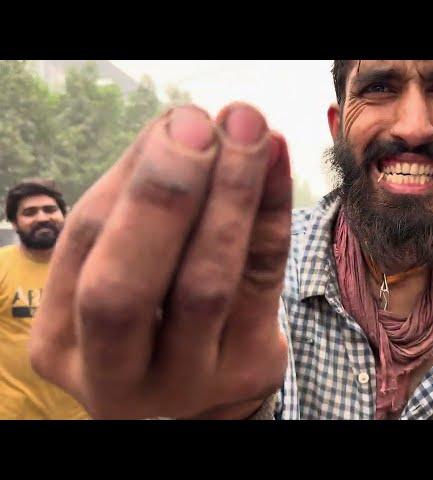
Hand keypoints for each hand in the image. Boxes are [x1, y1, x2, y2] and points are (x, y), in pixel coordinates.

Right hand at [29, 104, 291, 418]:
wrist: (205, 379)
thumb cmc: (157, 312)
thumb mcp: (131, 263)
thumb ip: (141, 202)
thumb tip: (181, 124)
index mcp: (62, 340)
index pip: (86, 244)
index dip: (132, 180)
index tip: (175, 122)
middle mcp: (114, 376)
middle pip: (124, 288)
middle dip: (163, 197)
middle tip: (197, 128)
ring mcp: (185, 383)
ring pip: (202, 287)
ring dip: (228, 197)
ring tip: (249, 133)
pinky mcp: (246, 370)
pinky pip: (262, 281)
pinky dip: (270, 213)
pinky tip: (275, 161)